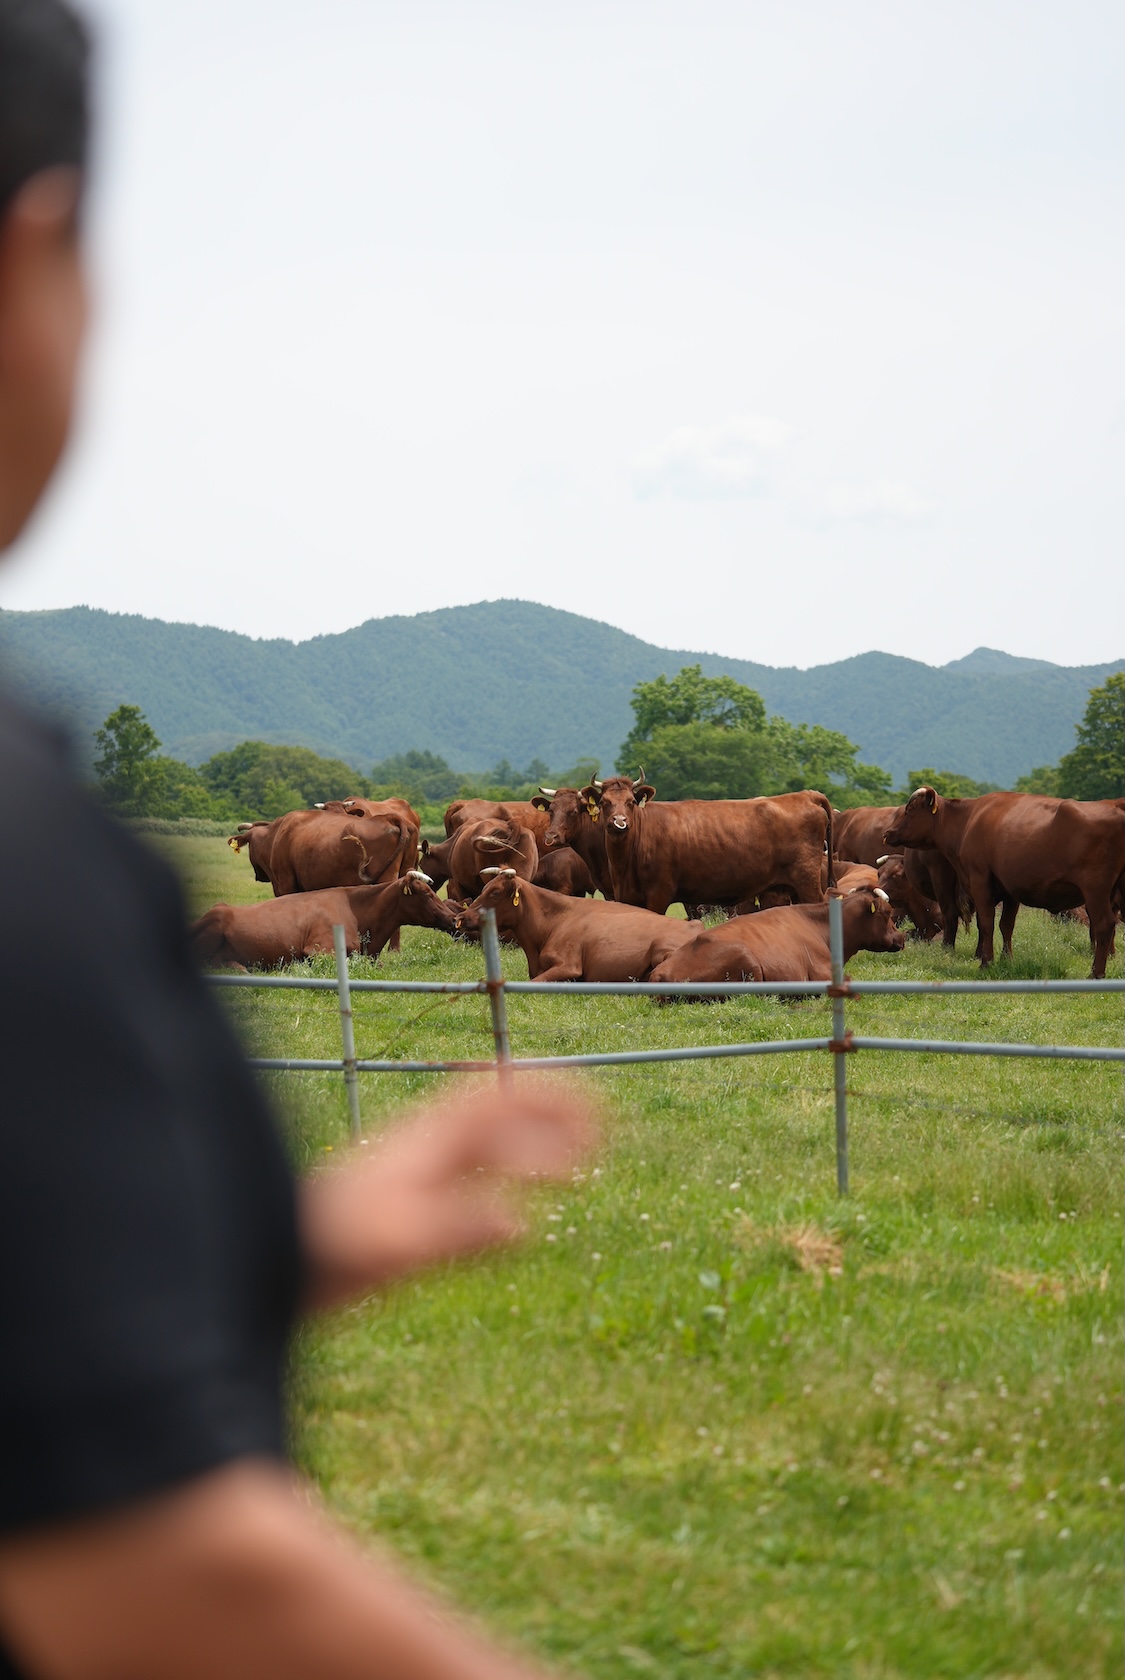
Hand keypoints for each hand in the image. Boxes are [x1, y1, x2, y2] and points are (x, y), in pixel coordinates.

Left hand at [299, 1077, 598, 1309]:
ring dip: (531, 1141)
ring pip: (483, 1138)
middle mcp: (422, 1145)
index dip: (553, 1103)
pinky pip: (466, 1171)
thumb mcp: (395, 1246)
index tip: (600, 1120)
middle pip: (498, 1108)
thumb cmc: (325, 1251)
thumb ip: (456, 1230)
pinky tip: (510, 1209)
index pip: (501, 1102)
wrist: (260, 1257)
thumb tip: (521, 1222)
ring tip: (571, 1163)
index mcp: (428, 1142)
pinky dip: (503, 1175)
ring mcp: (410, 1170)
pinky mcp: (398, 1199)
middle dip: (552, 1111)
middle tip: (602, 1129)